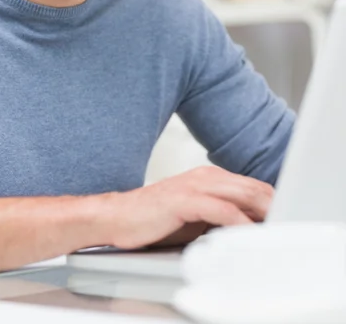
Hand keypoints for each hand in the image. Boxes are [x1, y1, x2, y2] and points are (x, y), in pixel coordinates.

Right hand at [103, 165, 273, 248]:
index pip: (251, 186)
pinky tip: (248, 232)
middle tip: (291, 222)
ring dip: (263, 212)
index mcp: (209, 177)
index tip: (287, 217)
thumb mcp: (196, 216)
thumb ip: (221, 216)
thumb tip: (249, 227)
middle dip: (275, 206)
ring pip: (241, 195)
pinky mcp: (184, 200)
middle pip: (252, 188)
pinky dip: (239, 222)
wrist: (118, 217)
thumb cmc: (154, 219)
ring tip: (279, 227)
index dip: (272, 201)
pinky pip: (220, 210)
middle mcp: (204, 177)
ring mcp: (194, 186)